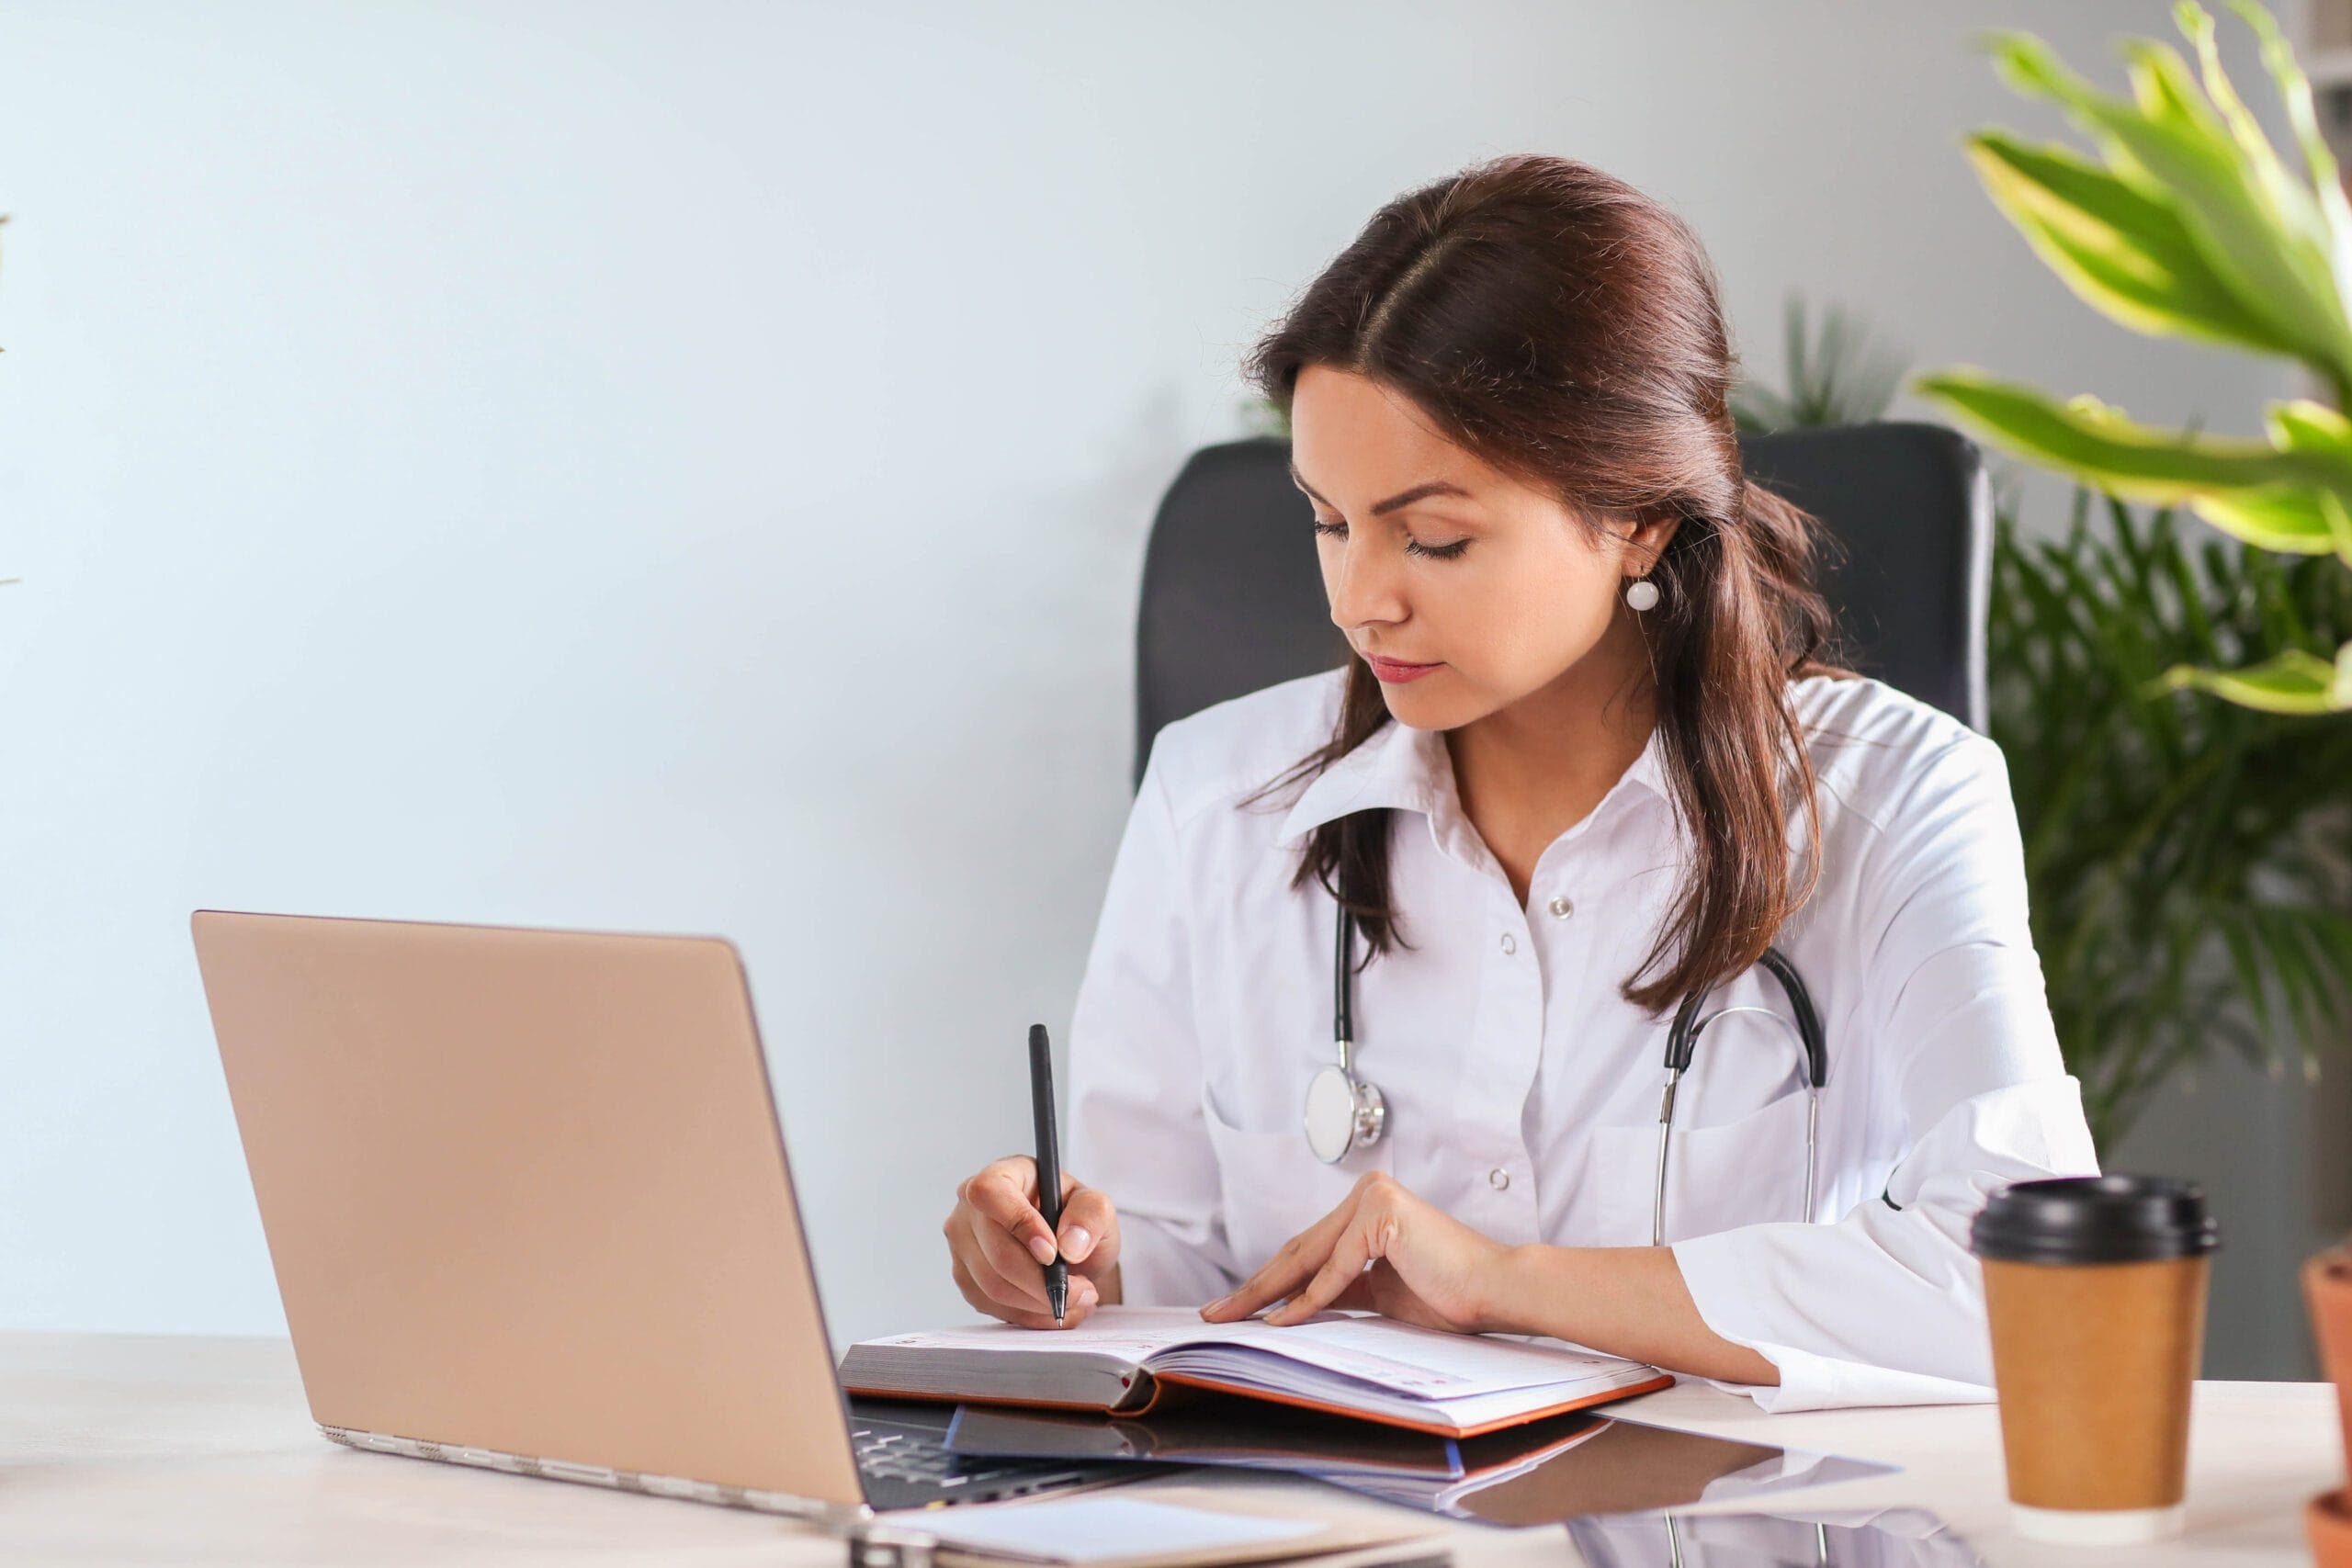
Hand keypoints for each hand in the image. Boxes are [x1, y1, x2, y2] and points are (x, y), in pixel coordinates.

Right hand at [943, 1154, 1120, 1329]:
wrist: (1068, 1251)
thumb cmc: (1076, 1220)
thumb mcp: (1097, 1208)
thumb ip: (1091, 1215)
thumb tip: (1069, 1244)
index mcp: (1003, 1174)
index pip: (991, 1193)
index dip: (1019, 1224)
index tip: (1053, 1253)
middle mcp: (971, 1208)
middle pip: (996, 1252)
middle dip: (1043, 1281)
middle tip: (1082, 1291)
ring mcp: (963, 1245)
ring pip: (994, 1286)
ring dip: (1040, 1302)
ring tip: (1075, 1298)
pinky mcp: (965, 1279)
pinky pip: (993, 1307)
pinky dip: (1029, 1315)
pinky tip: (1053, 1305)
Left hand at [1197, 1171, 1510, 1332]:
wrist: (1495, 1291)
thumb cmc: (1450, 1296)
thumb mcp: (1380, 1295)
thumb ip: (1341, 1290)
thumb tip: (1290, 1308)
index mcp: (1368, 1208)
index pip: (1306, 1251)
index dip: (1267, 1283)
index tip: (1233, 1308)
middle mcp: (1367, 1194)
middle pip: (1298, 1251)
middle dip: (1253, 1287)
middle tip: (1214, 1314)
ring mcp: (1373, 1198)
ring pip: (1307, 1257)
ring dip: (1265, 1293)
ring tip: (1231, 1317)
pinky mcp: (1381, 1213)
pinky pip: (1335, 1268)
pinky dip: (1307, 1299)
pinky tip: (1278, 1320)